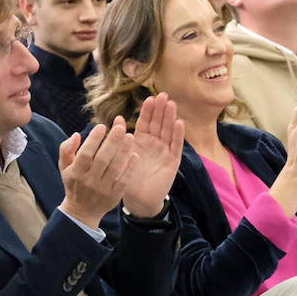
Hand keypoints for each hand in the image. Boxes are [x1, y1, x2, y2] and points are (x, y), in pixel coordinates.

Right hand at [58, 120, 136, 228]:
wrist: (81, 212)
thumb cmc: (74, 183)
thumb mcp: (64, 167)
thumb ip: (66, 149)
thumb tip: (76, 135)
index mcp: (76, 172)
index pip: (86, 153)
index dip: (94, 139)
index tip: (102, 126)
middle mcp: (89, 181)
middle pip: (102, 159)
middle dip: (112, 142)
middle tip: (120, 127)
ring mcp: (102, 189)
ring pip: (114, 168)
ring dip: (123, 151)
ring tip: (130, 136)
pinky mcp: (114, 196)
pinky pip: (123, 180)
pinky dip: (130, 168)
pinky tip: (135, 155)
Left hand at [122, 94, 184, 216]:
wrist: (139, 199)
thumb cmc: (129, 177)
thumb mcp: (122, 156)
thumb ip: (121, 138)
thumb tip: (117, 118)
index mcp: (141, 141)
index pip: (145, 122)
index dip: (148, 111)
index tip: (149, 98)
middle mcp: (154, 144)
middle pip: (158, 123)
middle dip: (160, 110)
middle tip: (163, 96)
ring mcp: (165, 151)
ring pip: (168, 131)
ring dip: (170, 118)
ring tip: (171, 105)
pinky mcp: (173, 161)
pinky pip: (176, 146)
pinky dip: (178, 135)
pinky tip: (179, 123)